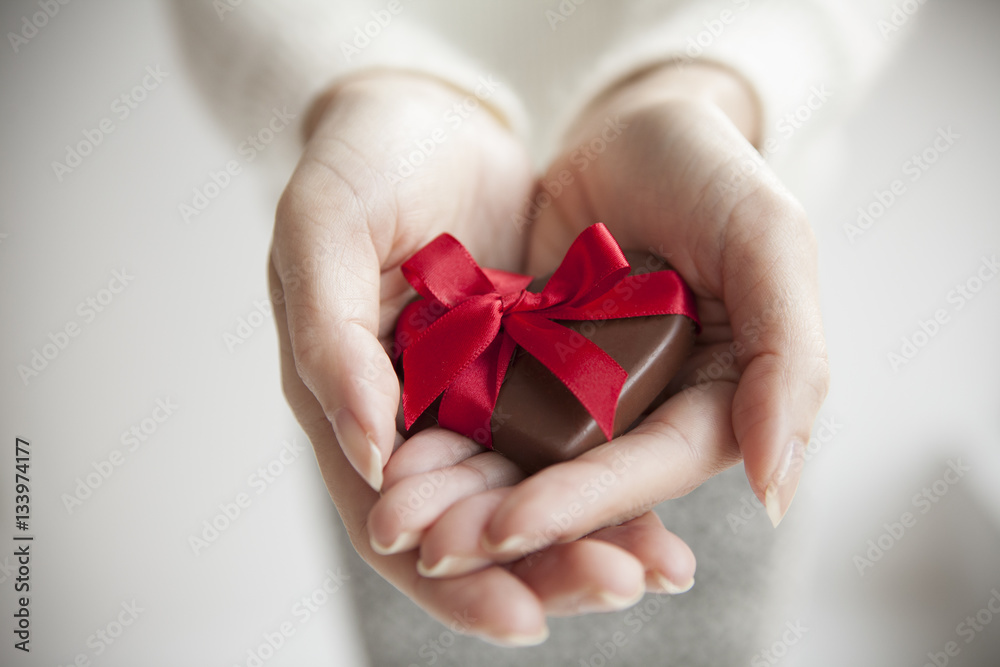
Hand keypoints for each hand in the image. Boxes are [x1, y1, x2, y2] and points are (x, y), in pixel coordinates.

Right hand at [270, 71, 699, 643]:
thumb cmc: (357, 162)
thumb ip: (329, 339)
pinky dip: (612, 474)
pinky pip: (573, 436)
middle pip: (475, 526)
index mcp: (348, 405)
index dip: (452, 582)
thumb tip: (369, 455)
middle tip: (619, 585)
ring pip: (532, 492)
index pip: (392, 525)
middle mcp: (416, 418)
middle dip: (546, 567)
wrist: (425, 113)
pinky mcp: (532, 367)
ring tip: (659, 567)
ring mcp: (478, 397)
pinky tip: (665, 508)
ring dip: (591, 536)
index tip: (522, 618)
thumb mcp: (321, 231)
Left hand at [369, 62, 828, 575]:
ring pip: (524, 460)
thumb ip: (789, 358)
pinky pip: (485, 412)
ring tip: (399, 521)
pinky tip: (395, 464)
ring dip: (466, 496)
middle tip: (436, 547)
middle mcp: (647, 412)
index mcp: (715, 398)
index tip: (514, 526)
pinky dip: (446, 440)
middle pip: (580, 483)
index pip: (653, 467)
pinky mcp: (529, 367)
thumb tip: (778, 489)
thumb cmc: (710, 168)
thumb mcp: (767, 240)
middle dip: (510, 520)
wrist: (630, 122)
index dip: (587, 503)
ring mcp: (582, 394)